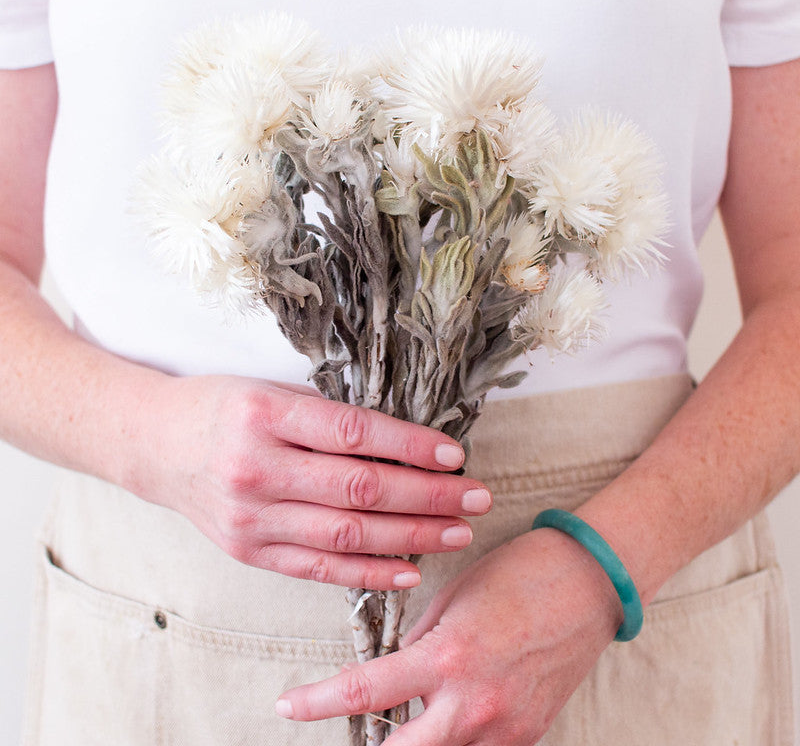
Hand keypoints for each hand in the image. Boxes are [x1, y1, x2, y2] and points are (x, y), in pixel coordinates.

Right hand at [126, 374, 491, 588]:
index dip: (411, 446)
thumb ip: (330, 418)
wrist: (157, 445)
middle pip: (360, 490)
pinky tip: (410, 569)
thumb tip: (407, 444)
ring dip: (411, 537)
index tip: (455, 454)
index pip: (354, 434)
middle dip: (428, 496)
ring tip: (457, 531)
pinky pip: (318, 569)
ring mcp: (251, 517)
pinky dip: (369, 572)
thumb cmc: (224, 408)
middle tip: (476, 497)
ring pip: (347, 536)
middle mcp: (256, 468)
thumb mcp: (273, 393)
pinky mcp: (249, 552)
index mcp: (264, 415)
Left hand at [276, 528, 620, 744]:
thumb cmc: (520, 575)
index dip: (316, 703)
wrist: (590, 583)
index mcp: (447, 657)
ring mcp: (506, 728)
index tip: (289, 705)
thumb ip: (420, 642)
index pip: (365, 691)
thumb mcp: (455, 596)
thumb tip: (399, 672)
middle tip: (355, 728)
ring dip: (421, 740)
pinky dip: (460, 736)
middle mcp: (474, 704)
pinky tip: (460, 706)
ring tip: (417, 708)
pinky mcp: (530, 735)